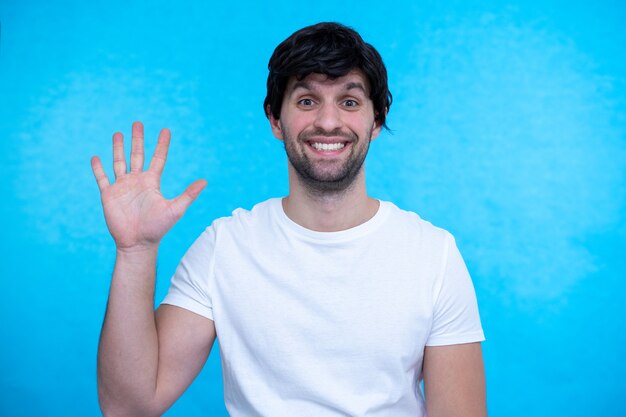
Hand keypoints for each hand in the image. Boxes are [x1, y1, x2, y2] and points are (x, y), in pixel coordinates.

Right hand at [91, 121, 206, 250]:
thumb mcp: (175, 209)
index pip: (158, 158)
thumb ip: (188, 194)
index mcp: (152, 182)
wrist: (137, 243)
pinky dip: (98, 168)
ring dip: (118, 148)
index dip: (162, 144)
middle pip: (137, 155)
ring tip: (118, 133)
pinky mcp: (108, 195)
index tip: (166, 130)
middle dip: (137, 139)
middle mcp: (137, 181)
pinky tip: (95, 157)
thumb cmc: (158, 228)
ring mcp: (122, 187)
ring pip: (119, 162)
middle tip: (138, 123)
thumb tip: (205, 181)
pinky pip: (102, 178)